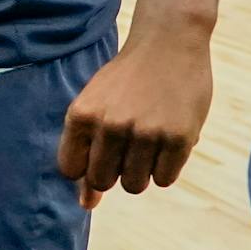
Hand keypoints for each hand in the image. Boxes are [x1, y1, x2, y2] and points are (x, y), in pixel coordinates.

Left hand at [56, 30, 213, 205]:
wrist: (169, 44)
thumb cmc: (126, 81)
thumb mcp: (96, 104)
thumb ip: (86, 151)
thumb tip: (86, 205)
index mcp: (82, 114)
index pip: (71, 170)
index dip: (85, 166)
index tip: (98, 150)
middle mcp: (111, 125)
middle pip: (102, 181)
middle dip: (113, 172)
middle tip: (126, 146)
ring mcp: (147, 132)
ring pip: (134, 185)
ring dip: (141, 171)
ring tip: (147, 141)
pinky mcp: (179, 138)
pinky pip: (165, 179)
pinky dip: (165, 167)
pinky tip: (167, 140)